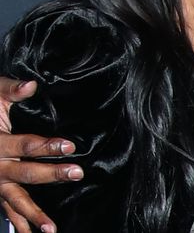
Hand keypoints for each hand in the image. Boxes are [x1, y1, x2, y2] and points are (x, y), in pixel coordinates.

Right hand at [0, 78, 81, 232]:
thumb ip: (10, 90)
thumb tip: (31, 85)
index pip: (24, 145)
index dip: (47, 146)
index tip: (69, 147)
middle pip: (25, 172)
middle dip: (51, 175)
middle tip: (76, 173)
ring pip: (14, 200)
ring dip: (33, 214)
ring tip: (51, 227)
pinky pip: (6, 209)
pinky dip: (19, 222)